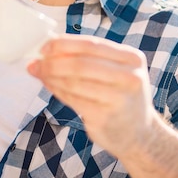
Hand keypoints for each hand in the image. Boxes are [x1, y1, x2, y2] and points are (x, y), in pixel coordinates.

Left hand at [27, 35, 154, 157]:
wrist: (140, 134)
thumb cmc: (122, 96)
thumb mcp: (117, 71)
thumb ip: (89, 58)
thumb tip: (50, 48)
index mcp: (132, 58)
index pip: (92, 45)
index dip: (64, 44)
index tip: (45, 46)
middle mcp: (129, 77)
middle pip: (81, 63)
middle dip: (54, 61)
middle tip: (37, 62)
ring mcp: (118, 98)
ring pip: (74, 81)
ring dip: (52, 76)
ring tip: (40, 73)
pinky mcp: (104, 117)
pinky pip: (73, 99)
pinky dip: (57, 90)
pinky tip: (50, 85)